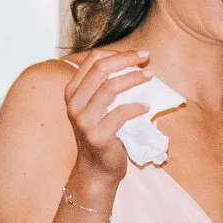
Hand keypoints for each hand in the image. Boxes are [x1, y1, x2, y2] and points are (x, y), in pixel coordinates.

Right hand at [61, 48, 152, 187]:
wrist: (97, 169)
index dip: (117, 53)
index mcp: (72, 92)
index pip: (92, 60)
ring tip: (150, 77)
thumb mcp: (96, 107)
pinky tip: (146, 107)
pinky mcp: (98, 136)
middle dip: (126, 59)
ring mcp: (84, 121)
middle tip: (146, 57)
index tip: (138, 54)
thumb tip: (135, 64)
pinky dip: (137, 107)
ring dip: (134, 78)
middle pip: (101, 69)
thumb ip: (105, 86)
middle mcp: (74, 104)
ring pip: (110, 87)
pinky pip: (120, 113)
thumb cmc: (102, 134)